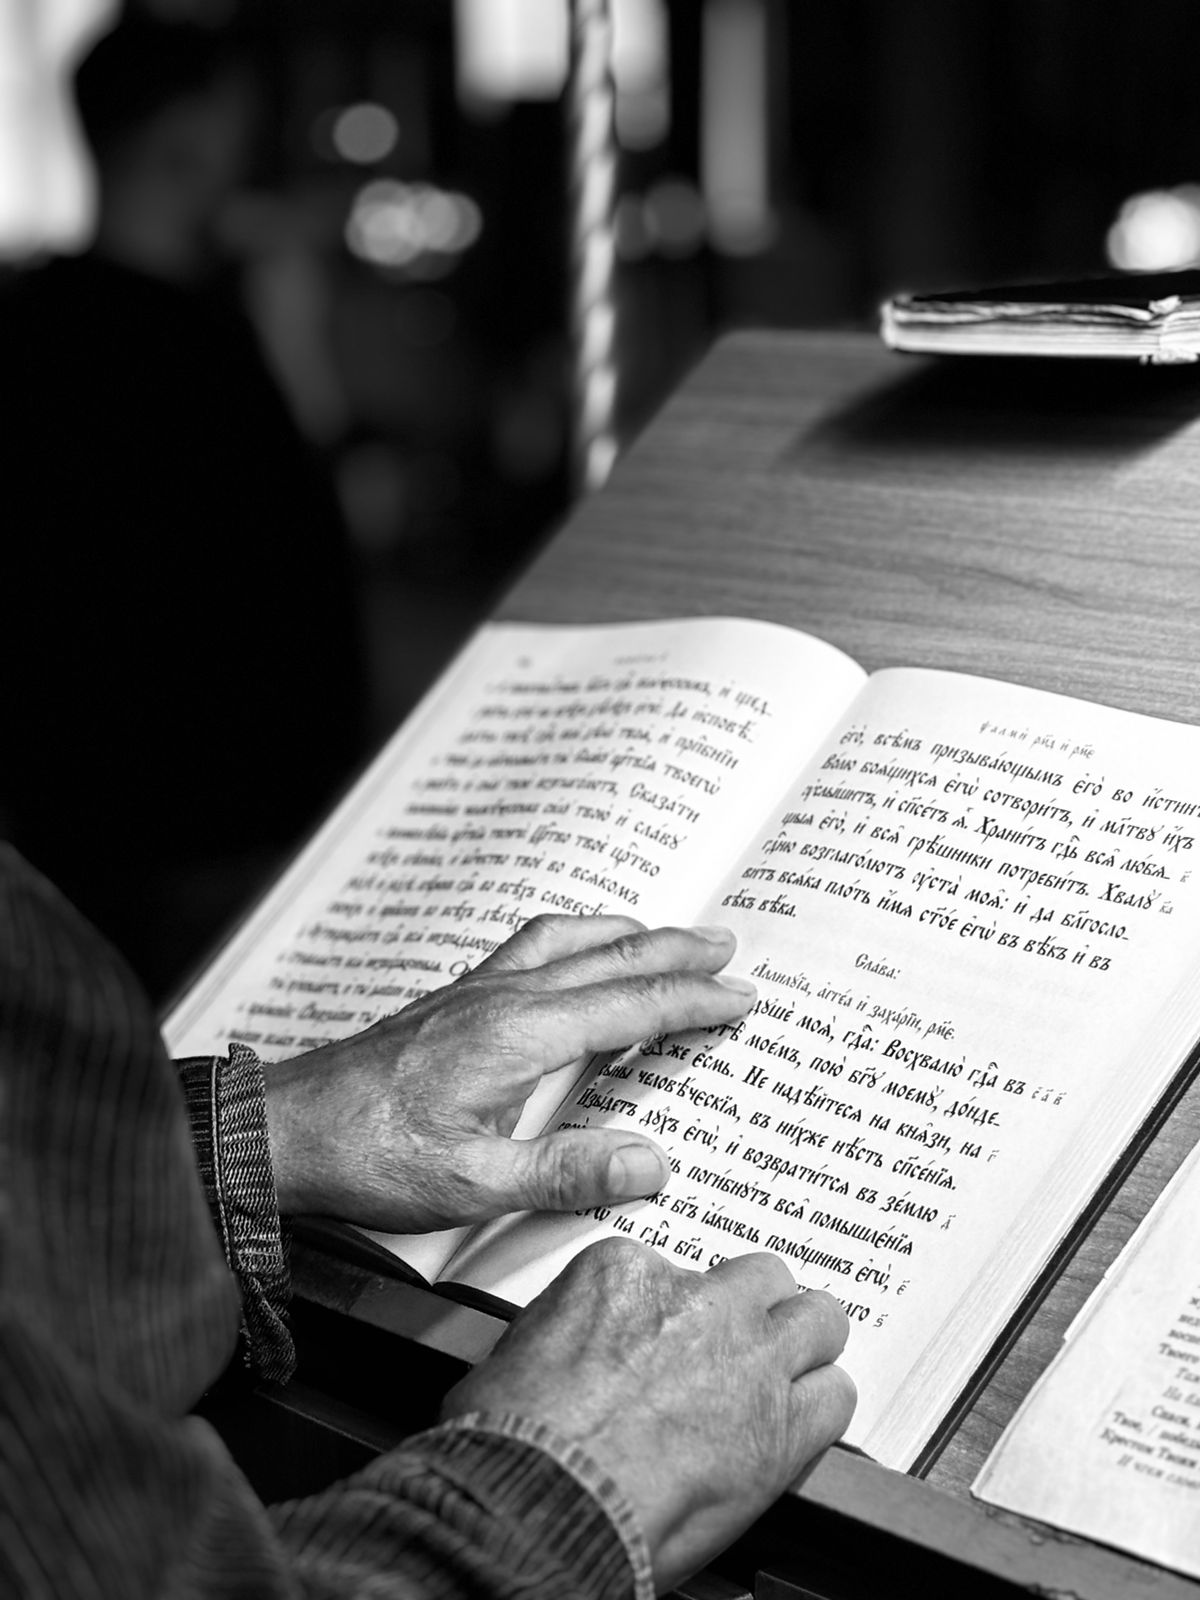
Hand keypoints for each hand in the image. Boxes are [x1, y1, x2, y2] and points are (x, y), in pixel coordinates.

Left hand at [262, 914, 755, 1231]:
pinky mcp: (453, 999)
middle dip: (676, 949)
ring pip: (569, 941)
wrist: (285, 1129)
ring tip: (669, 933)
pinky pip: (531, 945)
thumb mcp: (473, 1184)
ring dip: (627, 932)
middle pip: (609, 956)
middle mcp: (503, 998)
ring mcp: (475, 991)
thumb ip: (566, 1172)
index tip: (744, 997)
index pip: (631, 1006)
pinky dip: (575, 934)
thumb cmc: (371, 1158)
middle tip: (730, 945)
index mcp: (520, 1036)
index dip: (694, 1000)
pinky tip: (576, 949)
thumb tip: (653, 1164)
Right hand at [441, 1240, 855, 1591]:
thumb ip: (578, 1327)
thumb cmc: (517, 1438)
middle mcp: (696, 1303)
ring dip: (803, 1343)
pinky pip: (834, 1396)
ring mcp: (747, 1359)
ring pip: (816, 1320)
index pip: (675, 1266)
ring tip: (789, 1368)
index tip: (668, 1335)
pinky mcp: (782, 1425)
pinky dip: (822, 1405)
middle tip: (739, 1341)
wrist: (543, 1500)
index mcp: (625, 1272)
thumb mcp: (525, 1344)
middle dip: (754, 1307)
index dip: (677, 1308)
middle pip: (760, 1278)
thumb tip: (587, 1348)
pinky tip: (803, 1421)